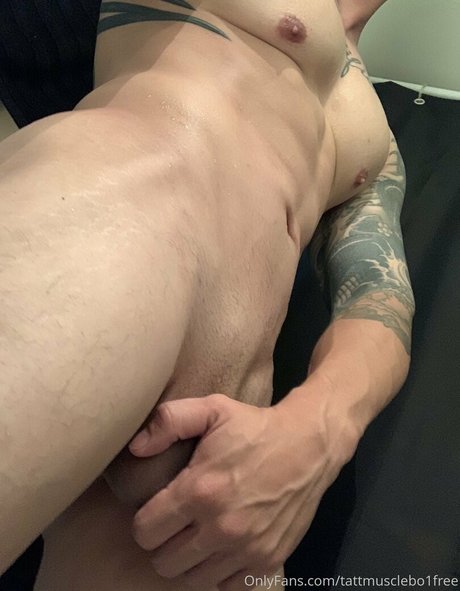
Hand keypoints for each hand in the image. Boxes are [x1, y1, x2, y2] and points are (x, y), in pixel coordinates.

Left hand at [129, 387, 349, 590]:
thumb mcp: (212, 409)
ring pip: (193, 580)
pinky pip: (227, 587)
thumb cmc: (254, 427)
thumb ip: (169, 421)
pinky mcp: (268, 560)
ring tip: (196, 538)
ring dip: (189, 562)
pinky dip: (219, 573)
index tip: (156, 510)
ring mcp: (246, 548)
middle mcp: (220, 526)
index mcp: (199, 490)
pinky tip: (221, 549)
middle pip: (165, 562)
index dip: (144, 522)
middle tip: (175, 524)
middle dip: (163, 544)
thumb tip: (135, 448)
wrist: (308, 445)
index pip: (145, 531)